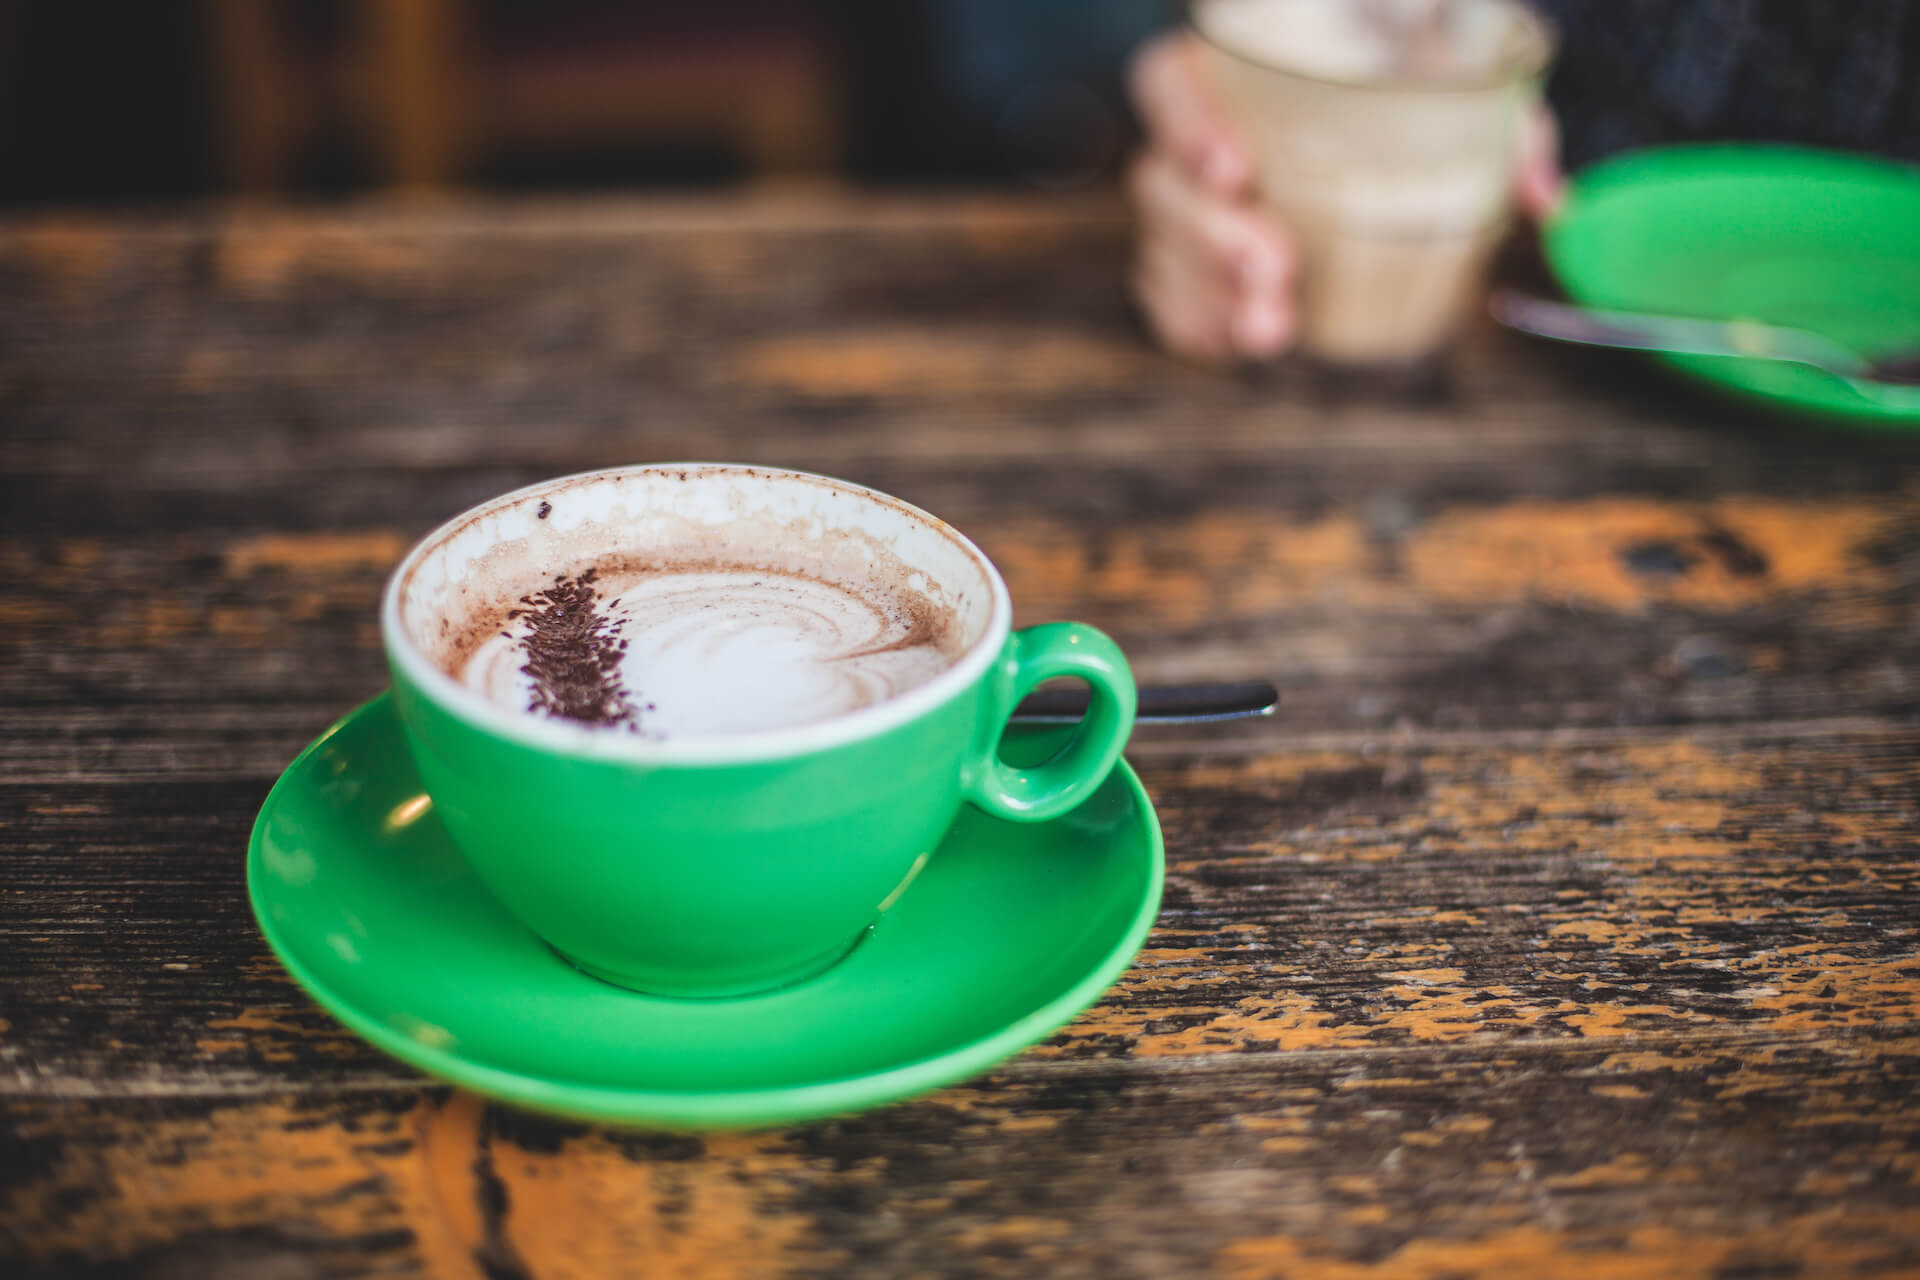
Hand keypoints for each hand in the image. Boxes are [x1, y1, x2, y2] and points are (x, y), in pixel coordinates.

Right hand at [1126, 31, 1564, 365]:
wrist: (1387, 158)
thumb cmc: (1411, 109)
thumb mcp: (1465, 102)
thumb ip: (1506, 135)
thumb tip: (1548, 198)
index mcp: (1236, 79)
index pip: (1167, 83)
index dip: (1185, 123)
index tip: (1237, 171)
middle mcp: (1195, 143)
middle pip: (1159, 184)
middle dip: (1210, 234)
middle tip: (1275, 266)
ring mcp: (1185, 212)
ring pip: (1162, 252)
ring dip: (1209, 295)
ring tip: (1271, 327)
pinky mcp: (1193, 272)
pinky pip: (1170, 304)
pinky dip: (1200, 327)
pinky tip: (1243, 341)